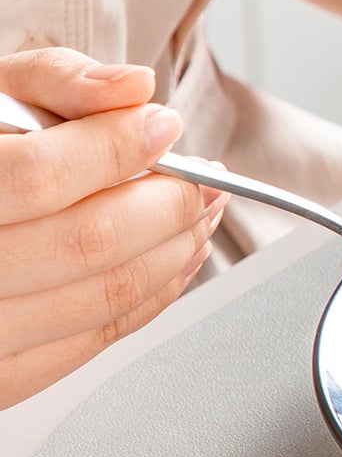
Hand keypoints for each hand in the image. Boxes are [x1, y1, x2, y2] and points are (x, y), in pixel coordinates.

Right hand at [0, 48, 225, 409]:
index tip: (165, 126)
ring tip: (201, 212)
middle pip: (86, 243)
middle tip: (206, 178)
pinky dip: (153, 294)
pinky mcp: (2, 376)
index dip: (116, 148)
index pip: (37, 175)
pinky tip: (174, 256)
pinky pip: (97, 338)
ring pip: (104, 296)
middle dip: (168, 206)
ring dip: (175, 250)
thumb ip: (55, 80)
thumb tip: (134, 87)